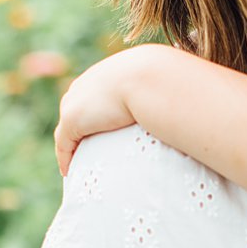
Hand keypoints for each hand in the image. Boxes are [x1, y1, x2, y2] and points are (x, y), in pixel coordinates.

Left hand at [53, 46, 165, 174]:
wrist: (149, 79)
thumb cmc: (164, 82)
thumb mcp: (163, 88)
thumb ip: (164, 98)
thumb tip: (182, 109)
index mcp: (106, 76)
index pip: (93, 98)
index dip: (94, 116)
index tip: (98, 132)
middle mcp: (85, 86)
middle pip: (76, 112)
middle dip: (78, 130)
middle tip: (83, 151)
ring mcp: (76, 102)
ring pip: (66, 129)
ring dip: (69, 146)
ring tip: (75, 165)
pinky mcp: (73, 120)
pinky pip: (64, 144)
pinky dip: (65, 157)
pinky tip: (68, 172)